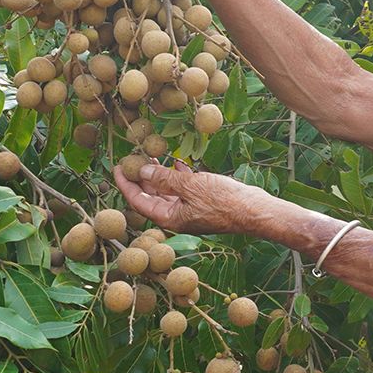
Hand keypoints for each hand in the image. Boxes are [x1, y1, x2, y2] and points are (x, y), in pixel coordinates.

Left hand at [112, 159, 274, 237]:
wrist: (255, 210)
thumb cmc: (223, 201)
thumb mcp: (190, 186)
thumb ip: (164, 178)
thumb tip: (143, 170)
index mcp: (169, 217)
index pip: (138, 201)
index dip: (126, 184)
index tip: (117, 168)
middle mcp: (177, 215)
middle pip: (151, 195)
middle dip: (141, 177)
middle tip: (132, 157)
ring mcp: (190, 209)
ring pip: (168, 190)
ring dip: (160, 173)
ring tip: (152, 154)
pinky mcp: (203, 201)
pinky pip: (184, 188)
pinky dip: (179, 175)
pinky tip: (178, 162)